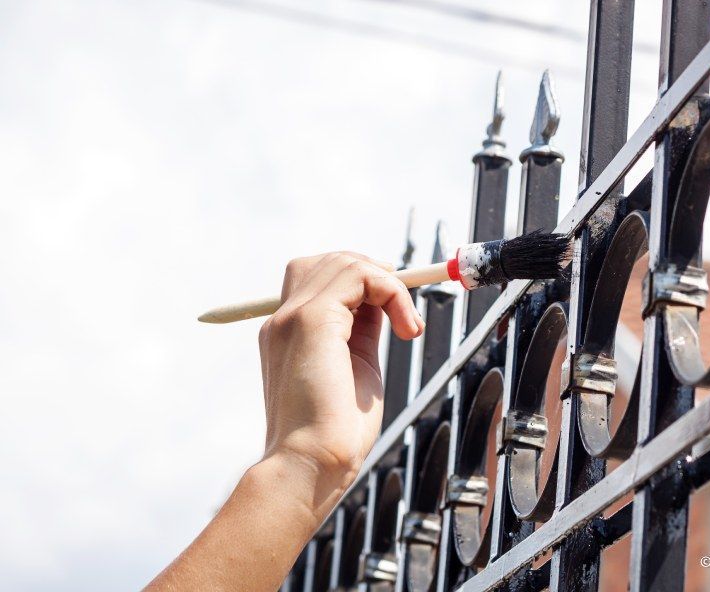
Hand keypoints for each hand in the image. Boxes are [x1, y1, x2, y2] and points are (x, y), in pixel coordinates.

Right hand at [258, 252, 423, 507]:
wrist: (310, 467)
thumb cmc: (334, 434)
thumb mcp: (356, 367)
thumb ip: (362, 332)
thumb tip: (383, 304)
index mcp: (288, 333)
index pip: (322, 279)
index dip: (364, 285)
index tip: (395, 312)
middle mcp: (284, 318)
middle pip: (330, 261)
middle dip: (376, 275)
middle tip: (403, 313)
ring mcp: (294, 315)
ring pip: (346, 261)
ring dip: (388, 284)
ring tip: (406, 325)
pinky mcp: (312, 319)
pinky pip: (361, 275)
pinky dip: (393, 291)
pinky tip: (406, 328)